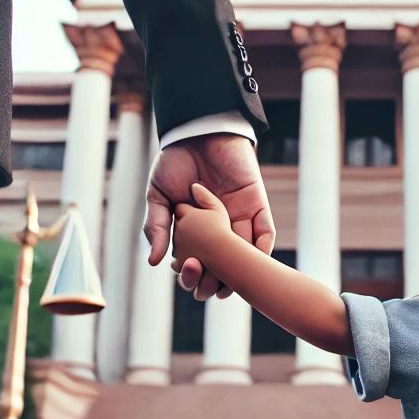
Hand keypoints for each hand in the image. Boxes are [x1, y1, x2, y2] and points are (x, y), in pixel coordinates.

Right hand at [144, 133, 274, 299]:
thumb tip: (153, 262)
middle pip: (225, 265)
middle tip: (210, 285)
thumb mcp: (158, 196)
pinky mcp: (256, 204)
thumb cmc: (175, 162)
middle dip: (218, 280)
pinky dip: (263, 246)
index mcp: (196, 231)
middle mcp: (220, 229)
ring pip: (247, 253)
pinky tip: (256, 257)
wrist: (196, 133)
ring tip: (234, 279)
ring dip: (243, 269)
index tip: (186, 272)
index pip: (199, 263)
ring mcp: (240, 217)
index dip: (194, 274)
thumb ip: (156, 227)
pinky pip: (265, 230)